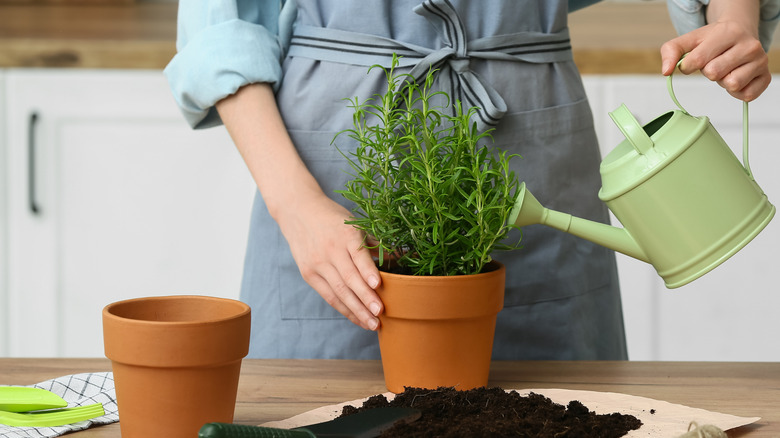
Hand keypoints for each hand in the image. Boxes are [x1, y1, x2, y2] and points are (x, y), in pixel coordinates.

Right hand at [275, 191, 383, 330]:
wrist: (298, 212)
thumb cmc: (333, 219)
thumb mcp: (354, 224)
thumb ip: (373, 244)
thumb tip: (400, 258)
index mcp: (345, 234)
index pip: (357, 256)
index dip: (368, 271)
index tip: (379, 285)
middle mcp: (330, 250)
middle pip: (348, 278)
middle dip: (365, 298)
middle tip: (380, 313)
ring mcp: (317, 264)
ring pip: (338, 292)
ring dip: (357, 310)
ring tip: (372, 324)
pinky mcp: (308, 274)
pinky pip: (328, 296)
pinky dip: (344, 309)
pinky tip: (358, 318)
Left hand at [660, 3, 769, 101]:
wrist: (739, 33)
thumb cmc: (712, 40)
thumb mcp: (689, 40)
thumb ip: (670, 52)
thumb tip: (666, 71)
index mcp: (728, 33)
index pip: (698, 60)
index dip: (688, 66)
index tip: (693, 61)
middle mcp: (749, 45)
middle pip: (714, 73)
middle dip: (708, 72)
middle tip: (714, 63)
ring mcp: (760, 61)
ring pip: (732, 84)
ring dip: (723, 82)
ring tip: (726, 69)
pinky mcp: (765, 77)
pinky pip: (746, 95)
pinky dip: (736, 92)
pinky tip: (736, 77)